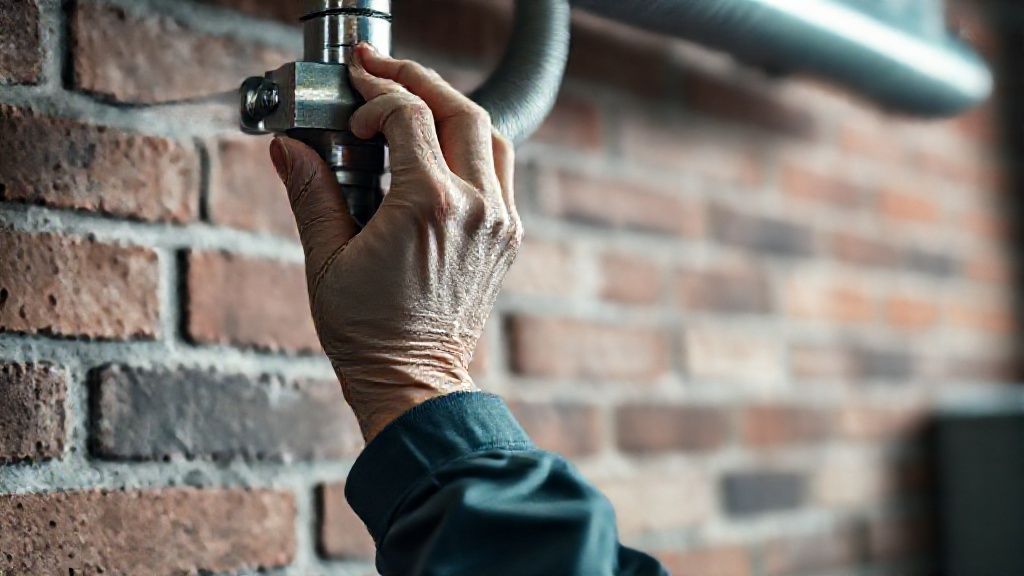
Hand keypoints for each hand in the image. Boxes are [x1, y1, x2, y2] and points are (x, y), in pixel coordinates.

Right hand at [269, 44, 521, 441]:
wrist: (414, 382)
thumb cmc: (368, 333)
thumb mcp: (325, 260)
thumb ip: (311, 193)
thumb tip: (287, 147)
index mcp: (430, 206)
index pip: (409, 115)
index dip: (375, 94)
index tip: (351, 93)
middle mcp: (476, 207)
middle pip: (460, 109)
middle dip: (417, 79)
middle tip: (380, 70)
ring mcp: (499, 221)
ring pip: (490, 134)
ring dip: (452, 107)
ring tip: (412, 99)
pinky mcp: (507, 236)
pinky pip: (499, 170)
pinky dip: (472, 144)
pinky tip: (439, 146)